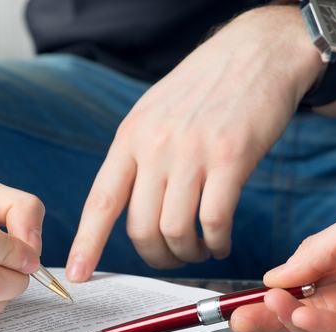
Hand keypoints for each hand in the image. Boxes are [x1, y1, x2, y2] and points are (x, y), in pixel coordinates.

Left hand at [66, 7, 322, 280]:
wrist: (257, 52)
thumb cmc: (206, 88)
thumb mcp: (155, 112)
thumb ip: (138, 155)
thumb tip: (125, 207)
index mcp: (131, 137)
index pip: (101, 201)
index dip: (87, 244)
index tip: (78, 275)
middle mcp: (156, 145)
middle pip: (141, 228)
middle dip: (156, 257)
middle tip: (172, 259)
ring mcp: (192, 152)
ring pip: (176, 231)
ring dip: (187, 254)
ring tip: (200, 250)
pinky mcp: (231, 157)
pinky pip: (215, 220)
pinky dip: (217, 242)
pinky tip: (220, 242)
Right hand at [230, 173, 335, 331]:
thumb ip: (313, 255)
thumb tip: (274, 276)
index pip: (305, 282)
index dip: (276, 292)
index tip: (245, 300)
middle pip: (309, 309)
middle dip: (273, 315)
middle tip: (240, 319)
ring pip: (325, 328)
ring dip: (294, 319)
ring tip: (277, 308)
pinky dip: (321, 330)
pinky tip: (302, 315)